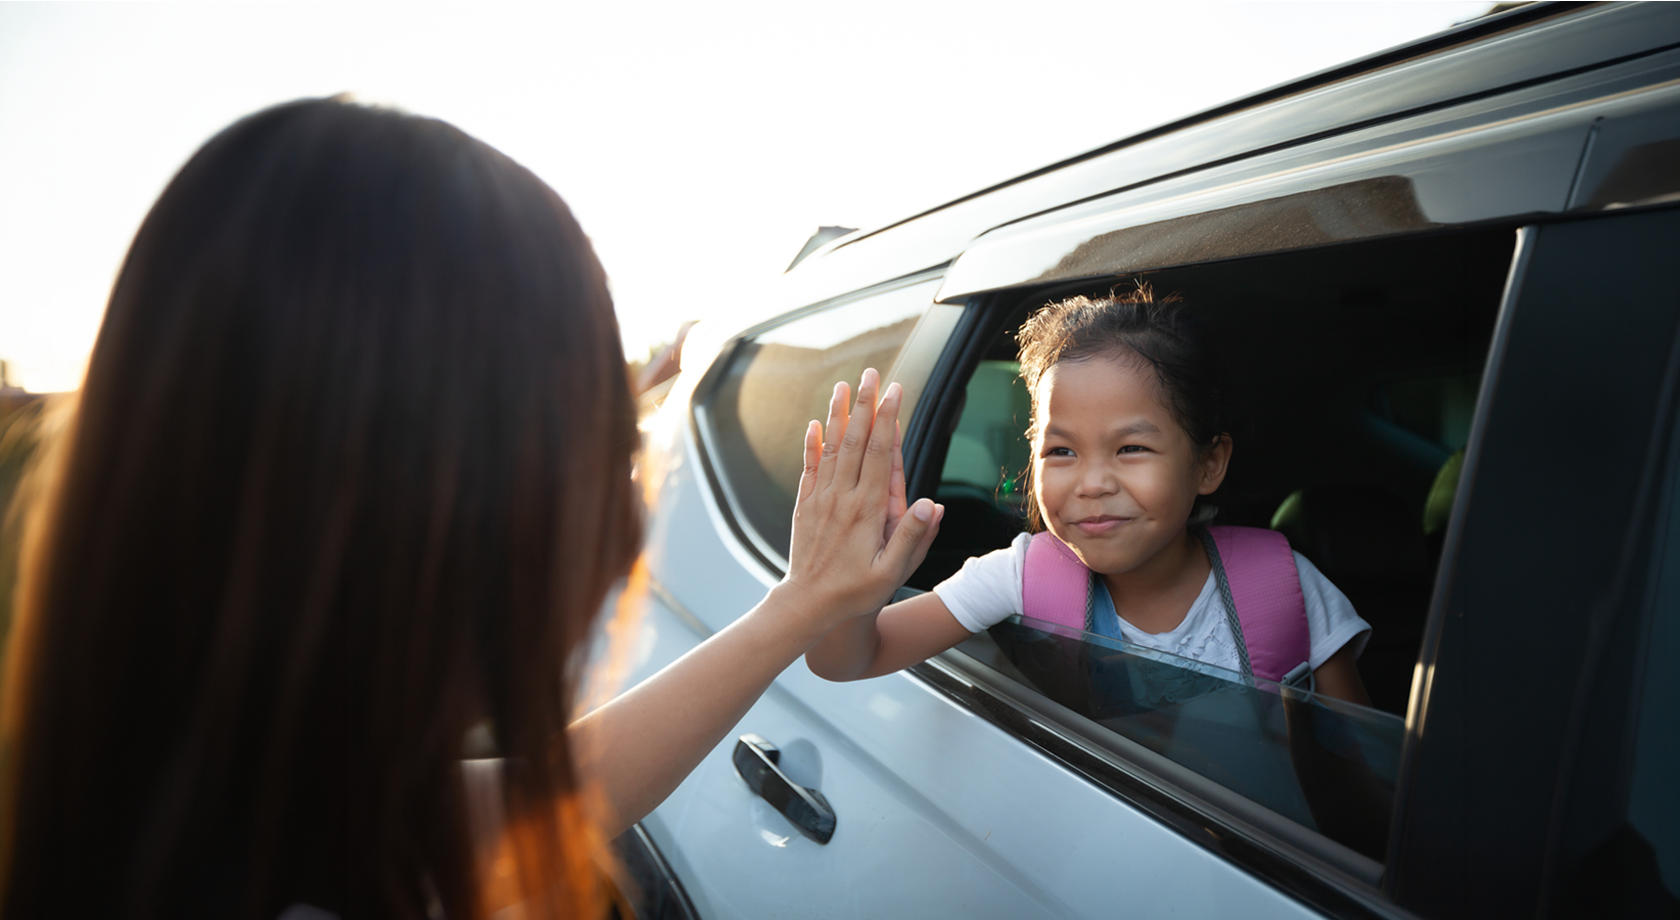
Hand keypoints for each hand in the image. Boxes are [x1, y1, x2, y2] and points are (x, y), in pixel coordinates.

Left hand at [783, 368, 941, 629]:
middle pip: (854, 440)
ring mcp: (820, 499)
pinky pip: (810, 467)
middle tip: (872, 373)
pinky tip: (815, 423)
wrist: (806, 605)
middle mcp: (842, 497)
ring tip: (844, 385)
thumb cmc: (855, 593)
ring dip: (838, 414)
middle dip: (864, 404)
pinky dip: (812, 443)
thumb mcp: (892, 573)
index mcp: (866, 509)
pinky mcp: (805, 506)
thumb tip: (931, 504)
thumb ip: (912, 537)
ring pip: (831, 447)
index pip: (880, 453)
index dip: (887, 419)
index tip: (895, 391)